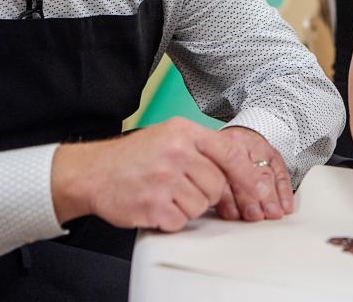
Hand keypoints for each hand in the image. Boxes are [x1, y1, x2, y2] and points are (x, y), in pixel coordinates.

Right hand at [51, 118, 289, 232]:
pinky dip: (170, 218)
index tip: (260, 191)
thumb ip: (202, 149)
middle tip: (185, 189)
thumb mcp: (169, 137)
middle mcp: (175, 152)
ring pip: (201, 205)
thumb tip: (241, 172)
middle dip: (207, 193)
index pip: (230, 152)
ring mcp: (164, 178)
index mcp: (183, 132)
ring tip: (165, 193)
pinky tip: (155, 204)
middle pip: (217, 184)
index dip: (248, 175)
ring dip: (187, 206)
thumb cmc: (134, 157)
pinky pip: (180, 220)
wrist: (92, 172)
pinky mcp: (153, 204)